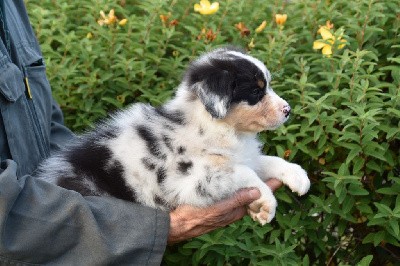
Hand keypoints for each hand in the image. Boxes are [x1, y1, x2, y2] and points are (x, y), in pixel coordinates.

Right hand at [168, 178, 282, 243]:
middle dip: (261, 184)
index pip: (258, 197)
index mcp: (236, 210)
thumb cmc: (196, 216)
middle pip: (252, 195)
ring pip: (242, 194)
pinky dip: (237, 186)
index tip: (279, 177)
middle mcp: (233, 209)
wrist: (178, 225)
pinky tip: (234, 179)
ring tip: (255, 172)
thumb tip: (257, 192)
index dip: (268, 187)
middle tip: (269, 171)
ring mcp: (225, 207)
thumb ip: (237, 200)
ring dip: (249, 184)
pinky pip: (232, 195)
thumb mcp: (218, 208)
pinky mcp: (217, 204)